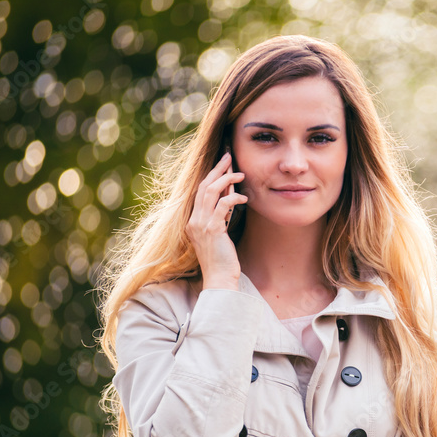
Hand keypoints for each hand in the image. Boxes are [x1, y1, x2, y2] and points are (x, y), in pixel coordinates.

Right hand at [186, 153, 246, 289]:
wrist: (219, 279)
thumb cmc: (222, 259)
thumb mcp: (219, 233)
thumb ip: (221, 214)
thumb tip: (230, 195)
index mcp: (193, 221)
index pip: (200, 191)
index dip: (212, 175)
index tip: (223, 163)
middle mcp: (194, 220)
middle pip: (203, 186)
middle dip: (217, 169)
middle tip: (229, 156)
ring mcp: (201, 225)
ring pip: (211, 192)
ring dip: (227, 179)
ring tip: (240, 173)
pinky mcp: (212, 230)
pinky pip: (223, 205)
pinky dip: (234, 198)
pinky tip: (244, 198)